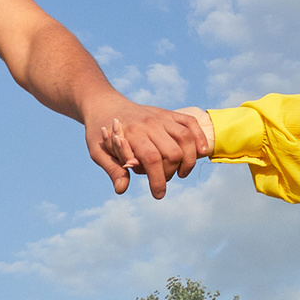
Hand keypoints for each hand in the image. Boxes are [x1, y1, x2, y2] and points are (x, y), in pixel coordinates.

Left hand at [87, 100, 210, 198]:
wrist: (105, 104)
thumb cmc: (100, 130)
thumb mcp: (98, 151)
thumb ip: (113, 170)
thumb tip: (122, 190)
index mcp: (131, 133)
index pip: (152, 159)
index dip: (158, 180)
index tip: (158, 195)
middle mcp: (149, 123)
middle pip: (172, 152)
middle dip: (170, 173)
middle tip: (161, 179)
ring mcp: (161, 117)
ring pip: (185, 138)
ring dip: (188, 160)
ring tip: (181, 173)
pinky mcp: (169, 113)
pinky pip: (190, 123)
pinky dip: (199, 137)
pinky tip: (201, 152)